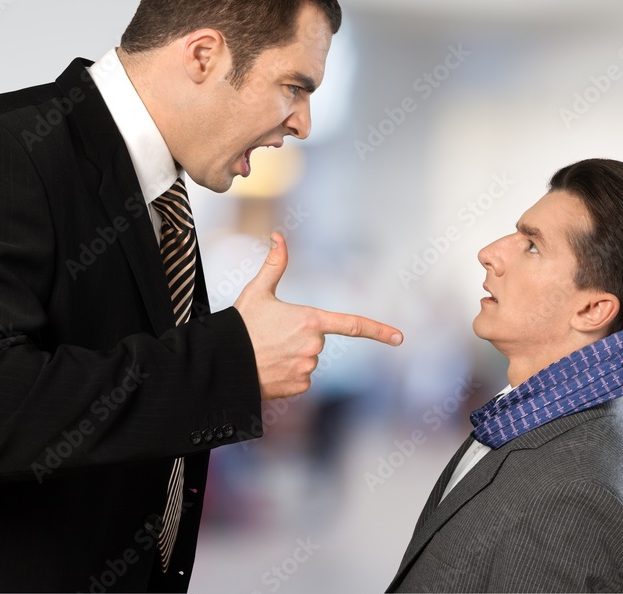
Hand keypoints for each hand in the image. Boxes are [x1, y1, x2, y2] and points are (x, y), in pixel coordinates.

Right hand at [233, 232, 402, 399]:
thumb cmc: (241, 325)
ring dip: (292, 356)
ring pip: (308, 360)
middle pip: (316, 340)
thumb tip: (278, 236)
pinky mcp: (299, 386)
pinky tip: (269, 369)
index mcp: (310, 320)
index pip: (352, 325)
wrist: (223, 362)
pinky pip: (301, 378)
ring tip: (266, 352)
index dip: (378, 331)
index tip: (399, 338)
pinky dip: (288, 374)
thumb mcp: (257, 292)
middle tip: (272, 337)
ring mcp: (308, 368)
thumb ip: (274, 264)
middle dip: (299, 338)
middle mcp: (314, 345)